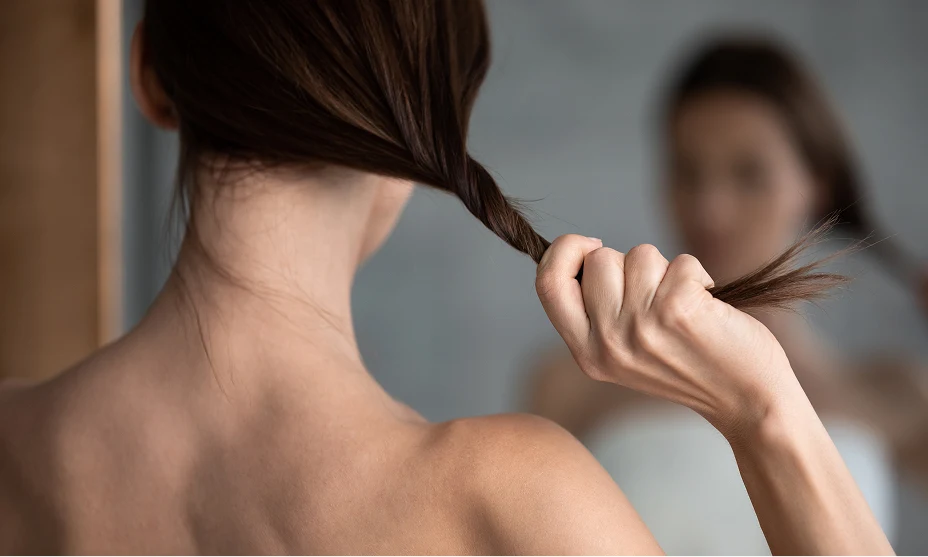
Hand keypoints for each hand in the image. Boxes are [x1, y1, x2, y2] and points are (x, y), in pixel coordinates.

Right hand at [535, 235, 798, 437]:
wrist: (747, 401)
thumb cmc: (690, 366)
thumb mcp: (625, 352)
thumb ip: (598, 312)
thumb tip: (585, 252)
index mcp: (586, 354)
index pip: (547, 284)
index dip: (564, 250)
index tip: (591, 245)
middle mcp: (607, 343)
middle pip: (598, 260)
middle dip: (630, 263)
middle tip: (656, 296)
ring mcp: (640, 327)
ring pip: (639, 255)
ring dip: (666, 269)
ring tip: (683, 303)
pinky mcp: (677, 310)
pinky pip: (680, 262)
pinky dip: (698, 274)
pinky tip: (706, 304)